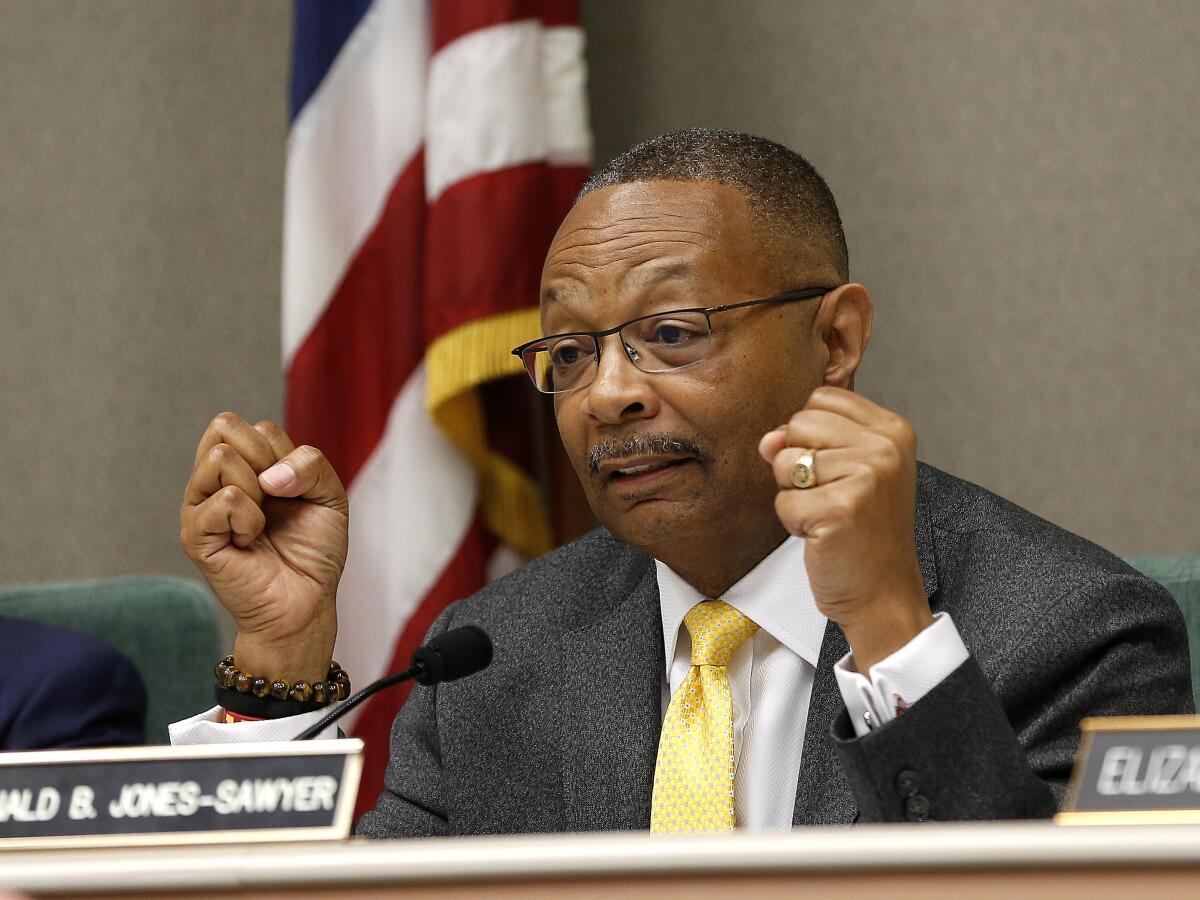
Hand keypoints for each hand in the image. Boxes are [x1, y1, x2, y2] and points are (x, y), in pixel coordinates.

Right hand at [180, 413, 348, 681]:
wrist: (307, 600)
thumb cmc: (313, 550)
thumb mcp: (329, 495)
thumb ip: (311, 464)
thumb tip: (268, 475)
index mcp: (244, 466)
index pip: (254, 426)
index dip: (283, 453)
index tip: (291, 489)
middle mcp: (215, 481)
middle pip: (223, 426)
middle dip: (264, 458)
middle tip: (274, 500)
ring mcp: (200, 506)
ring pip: (219, 457)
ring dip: (257, 490)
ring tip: (261, 523)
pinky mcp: (194, 535)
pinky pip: (224, 499)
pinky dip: (250, 519)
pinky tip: (250, 541)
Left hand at [758, 387, 931, 672]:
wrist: (884, 593)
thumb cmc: (865, 532)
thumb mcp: (847, 473)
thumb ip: (809, 443)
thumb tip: (769, 439)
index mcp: (892, 429)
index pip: (820, 398)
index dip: (811, 435)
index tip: (836, 469)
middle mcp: (885, 447)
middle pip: (798, 423)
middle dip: (799, 463)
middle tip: (832, 497)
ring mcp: (866, 477)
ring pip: (784, 462)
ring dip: (794, 495)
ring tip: (827, 515)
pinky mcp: (840, 509)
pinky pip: (783, 502)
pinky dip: (793, 524)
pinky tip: (823, 535)